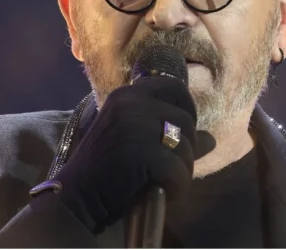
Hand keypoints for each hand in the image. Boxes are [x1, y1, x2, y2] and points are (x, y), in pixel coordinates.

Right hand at [52, 76, 196, 233]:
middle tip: (169, 166)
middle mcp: (131, 102)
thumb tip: (210, 139)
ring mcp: (136, 125)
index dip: (186, 110)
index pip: (174, 87)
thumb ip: (168, 133)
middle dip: (186, 147)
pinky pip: (179, 170)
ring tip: (161, 182)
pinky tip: (162, 192)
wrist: (75, 196)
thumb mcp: (134, 141)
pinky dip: (177, 187)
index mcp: (127, 95)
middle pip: (186, 119)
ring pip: (187, 145)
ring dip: (182, 170)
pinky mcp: (142, 152)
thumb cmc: (106, 169)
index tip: (178, 135)